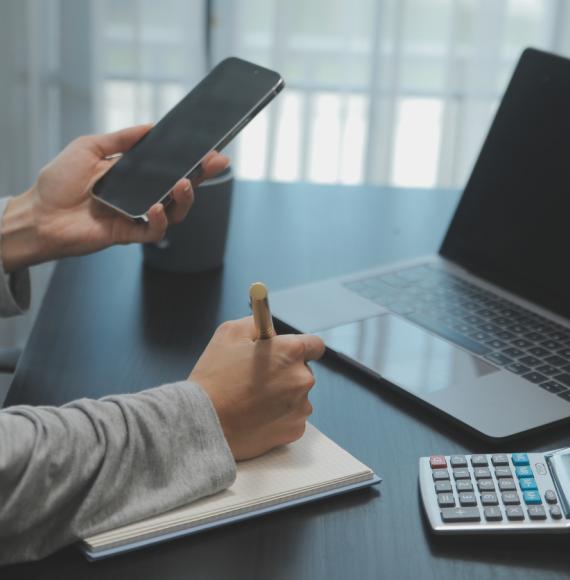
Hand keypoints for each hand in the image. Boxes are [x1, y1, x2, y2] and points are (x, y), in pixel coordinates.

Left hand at [1, 125, 228, 271]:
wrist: (39, 213)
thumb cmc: (59, 181)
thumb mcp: (90, 147)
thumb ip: (121, 139)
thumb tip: (150, 127)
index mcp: (134, 174)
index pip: (170, 166)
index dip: (192, 160)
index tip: (211, 150)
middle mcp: (140, 195)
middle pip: (180, 188)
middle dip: (201, 175)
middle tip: (215, 163)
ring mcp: (137, 215)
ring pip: (175, 211)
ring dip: (184, 198)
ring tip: (183, 184)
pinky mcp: (129, 234)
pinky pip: (154, 231)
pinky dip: (159, 220)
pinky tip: (155, 208)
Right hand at [189, 317, 325, 460]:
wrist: (203, 423)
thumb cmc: (214, 377)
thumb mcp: (229, 334)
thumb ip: (256, 324)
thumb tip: (269, 328)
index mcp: (291, 351)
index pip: (315, 344)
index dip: (300, 347)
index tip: (288, 353)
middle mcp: (302, 378)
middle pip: (303, 371)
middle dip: (286, 372)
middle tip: (259, 378)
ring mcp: (301, 407)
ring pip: (298, 396)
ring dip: (283, 396)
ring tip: (253, 400)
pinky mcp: (295, 430)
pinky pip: (292, 418)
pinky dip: (279, 417)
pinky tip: (256, 416)